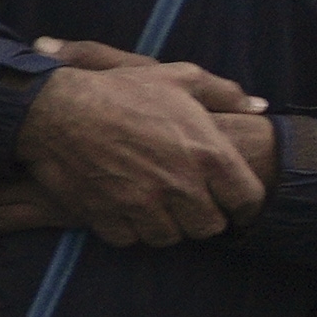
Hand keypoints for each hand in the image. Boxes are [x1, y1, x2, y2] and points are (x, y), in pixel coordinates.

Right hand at [15, 41, 276, 246]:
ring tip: (158, 209)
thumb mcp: (181, 77)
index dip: (243, 204)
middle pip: (209, 227)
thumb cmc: (122, 90)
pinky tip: (126, 211)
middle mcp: (179, 184)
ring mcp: (141, 204)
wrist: (56, 109)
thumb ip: (226, 93)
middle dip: (203, 217)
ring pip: (169, 238)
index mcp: (207, 152)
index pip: (247, 200)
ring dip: (166, 226)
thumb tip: (259, 107)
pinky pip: (129, 240)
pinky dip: (129, 230)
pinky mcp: (106, 216)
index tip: (233, 202)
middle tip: (190, 204)